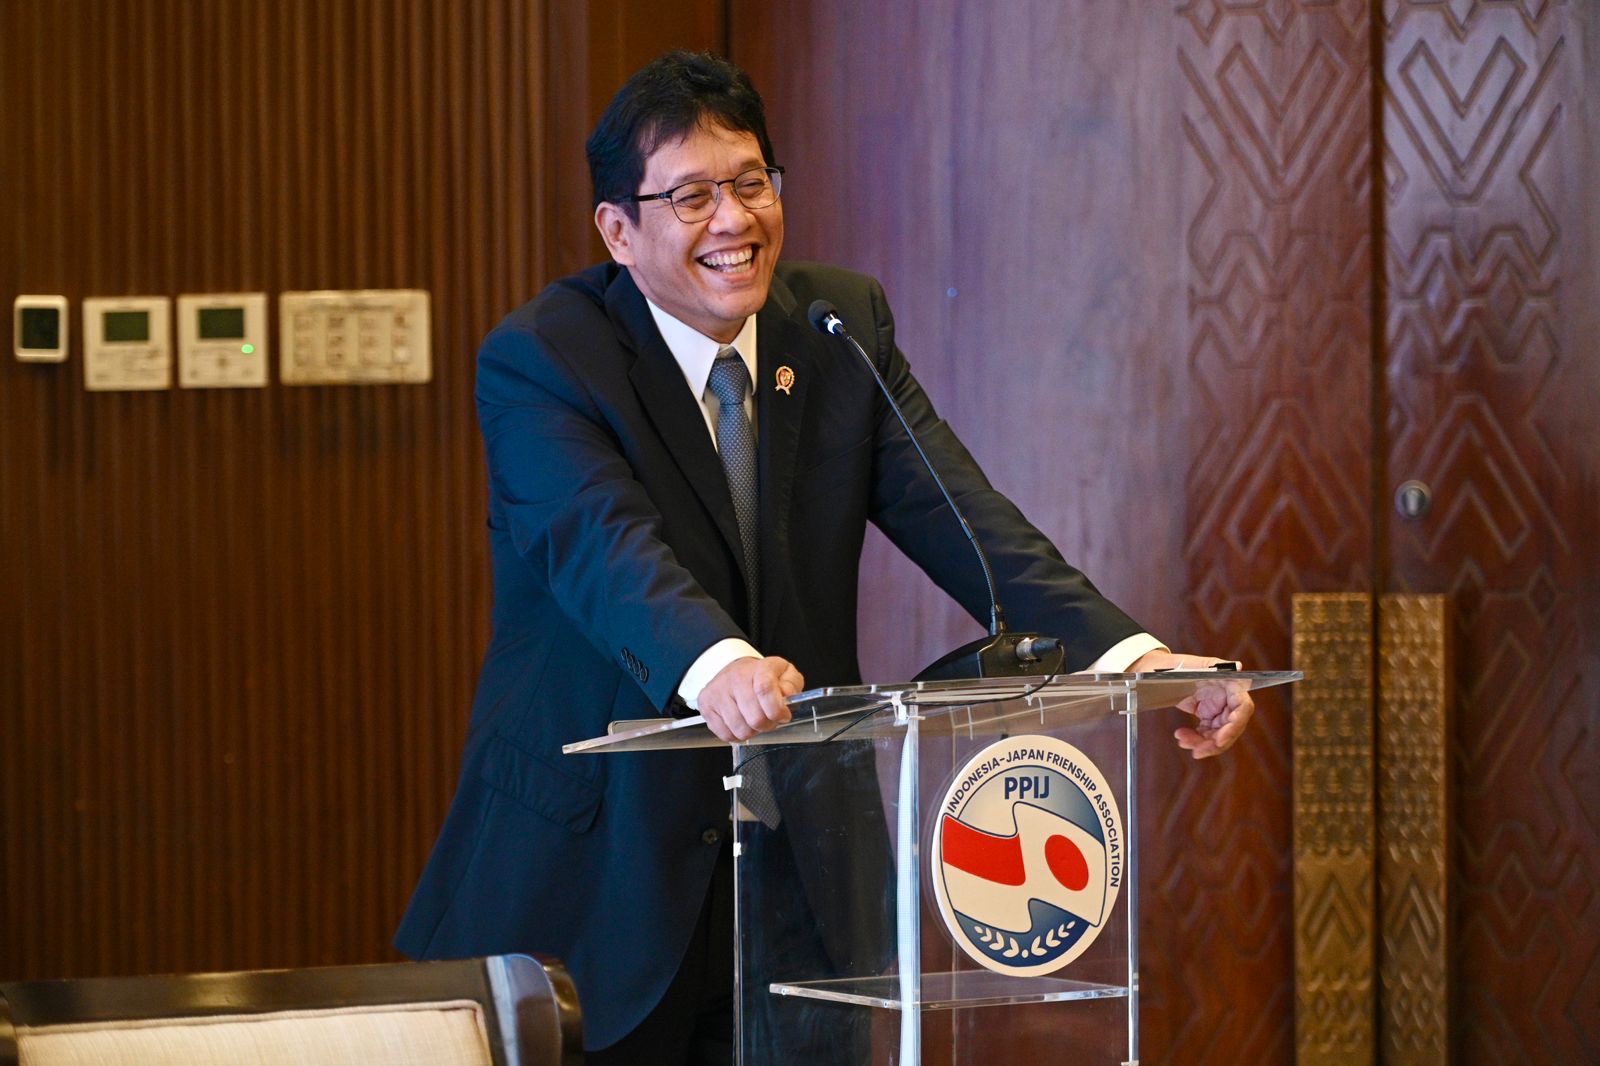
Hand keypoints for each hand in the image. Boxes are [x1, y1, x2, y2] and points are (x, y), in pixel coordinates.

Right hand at [696, 656, 804, 741]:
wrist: (734, 671)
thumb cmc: (760, 676)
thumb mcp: (784, 673)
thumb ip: (791, 684)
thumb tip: (787, 696)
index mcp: (758, 668)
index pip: (765, 690)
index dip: (777, 709)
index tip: (783, 715)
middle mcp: (734, 679)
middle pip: (755, 718)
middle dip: (767, 724)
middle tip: (768, 718)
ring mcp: (717, 693)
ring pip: (741, 730)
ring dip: (751, 731)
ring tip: (753, 719)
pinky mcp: (706, 706)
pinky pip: (725, 734)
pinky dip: (736, 734)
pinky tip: (740, 722)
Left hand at [1128, 650, 1255, 758]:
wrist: (1157, 672)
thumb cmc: (1175, 665)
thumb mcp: (1193, 665)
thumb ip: (1214, 667)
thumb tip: (1237, 667)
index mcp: (1229, 683)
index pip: (1243, 707)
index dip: (1235, 726)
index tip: (1219, 740)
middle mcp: (1227, 697)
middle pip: (1232, 727)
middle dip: (1215, 742)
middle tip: (1197, 751)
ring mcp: (1218, 708)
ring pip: (1219, 734)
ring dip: (1203, 743)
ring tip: (1183, 741)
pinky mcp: (1207, 716)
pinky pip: (1207, 734)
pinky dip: (1196, 740)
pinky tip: (1182, 737)